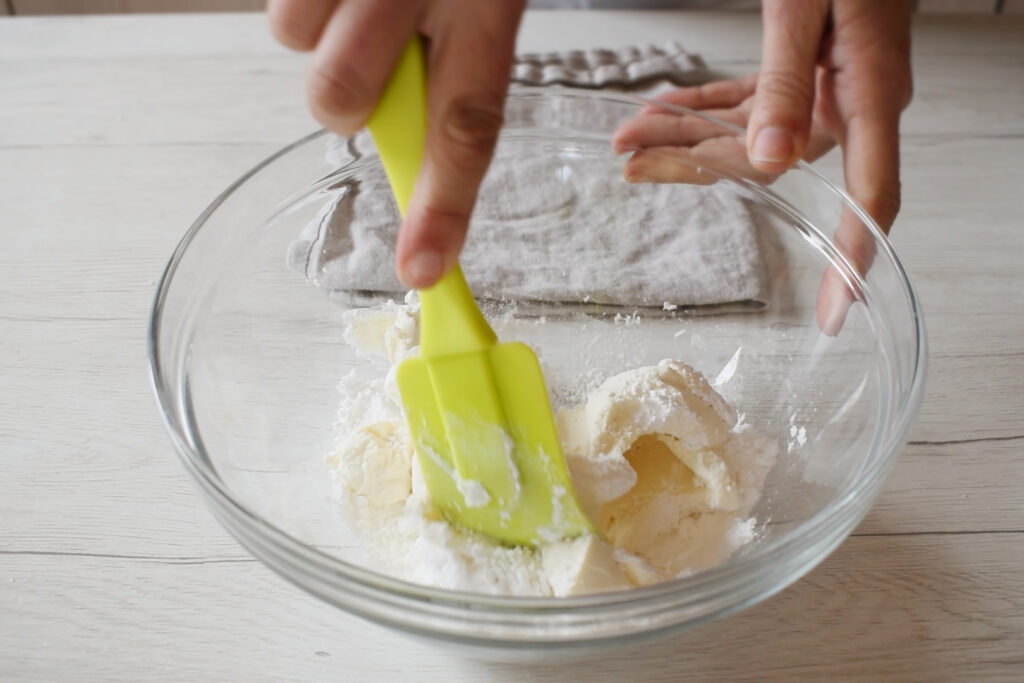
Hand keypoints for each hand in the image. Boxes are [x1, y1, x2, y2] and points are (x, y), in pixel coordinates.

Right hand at [268, 0, 525, 288]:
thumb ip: (466, 65)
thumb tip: (470, 153)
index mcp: (487, 5)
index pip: (465, 127)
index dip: (442, 208)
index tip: (423, 271)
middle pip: (344, 93)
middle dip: (346, 102)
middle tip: (372, 69)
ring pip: (297, 43)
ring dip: (320, 41)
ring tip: (357, 8)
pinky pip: (276, 7)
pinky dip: (302, 5)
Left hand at [613, 0, 912, 334]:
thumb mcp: (808, 8)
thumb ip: (784, 80)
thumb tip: (769, 159)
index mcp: (868, 93)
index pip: (871, 199)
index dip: (855, 261)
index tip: (837, 313)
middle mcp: (849, 101)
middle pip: (767, 161)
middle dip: (692, 167)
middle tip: (631, 166)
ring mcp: (824, 87)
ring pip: (747, 132)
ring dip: (685, 135)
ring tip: (628, 136)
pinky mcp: (802, 68)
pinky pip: (749, 100)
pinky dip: (704, 107)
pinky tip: (663, 111)